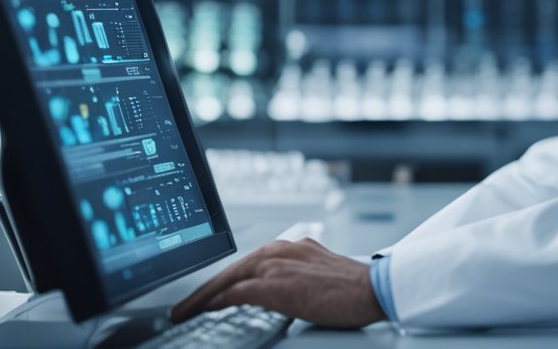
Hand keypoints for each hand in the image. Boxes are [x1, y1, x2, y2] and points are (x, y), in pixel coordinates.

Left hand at [169, 237, 387, 328]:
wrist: (372, 289)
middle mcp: (282, 250)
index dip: (223, 280)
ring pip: (228, 278)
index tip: (208, 294)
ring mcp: (277, 265)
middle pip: (232, 269)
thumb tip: (282, 293)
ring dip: (203, 296)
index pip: (247, 263)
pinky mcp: (276, 284)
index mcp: (292, 247)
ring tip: (185, 311)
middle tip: (184, 306)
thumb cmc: (353, 288)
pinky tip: (204, 310)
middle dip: (205, 288)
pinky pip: (236, 293)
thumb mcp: (320, 275)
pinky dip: (216, 301)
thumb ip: (298, 276)